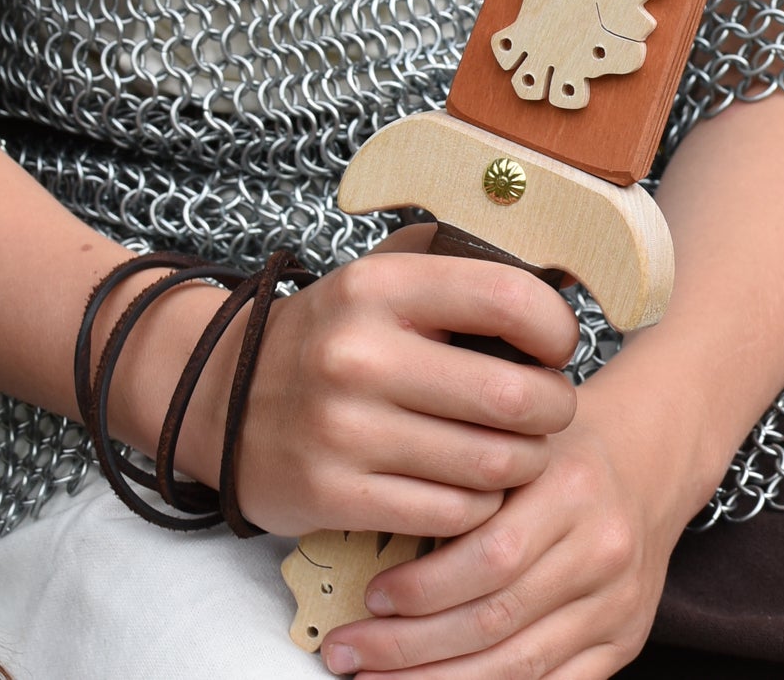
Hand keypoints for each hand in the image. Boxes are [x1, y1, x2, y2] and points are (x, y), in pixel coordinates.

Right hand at [174, 232, 578, 539]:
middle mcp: (360, 353)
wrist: (221, 398)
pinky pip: (451, 514)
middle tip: (549, 410)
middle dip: (553, 409)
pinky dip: (479, 506)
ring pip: (490, 464)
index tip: (556, 347)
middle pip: (513, 396)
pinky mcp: (334, 495)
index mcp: (379, 286)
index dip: (556, 329)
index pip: (509, 299)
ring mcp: (345, 429)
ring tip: (518, 449)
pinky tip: (472, 486)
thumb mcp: (380, 277)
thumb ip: (458, 269)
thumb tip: (562, 278)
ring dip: (524, 463)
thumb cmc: (331, 336)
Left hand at [318, 383, 695, 678]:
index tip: (368, 598)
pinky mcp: (623, 641)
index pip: (490, 557)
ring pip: (519, 666)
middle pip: (496, 620)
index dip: (423, 588)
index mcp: (571, 488)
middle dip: (410, 648)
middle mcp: (601, 550)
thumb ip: (463, 481)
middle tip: (346, 652)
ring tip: (374, 679)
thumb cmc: (561, 446)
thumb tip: (371, 532)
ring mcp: (616, 604)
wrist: (648, 460)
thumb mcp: (516, 438)